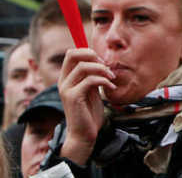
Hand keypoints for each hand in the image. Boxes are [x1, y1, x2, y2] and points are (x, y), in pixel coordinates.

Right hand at [58, 49, 115, 164]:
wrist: (84, 134)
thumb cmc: (89, 112)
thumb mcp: (91, 90)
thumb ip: (92, 76)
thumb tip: (100, 60)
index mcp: (67, 78)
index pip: (72, 53)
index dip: (88, 52)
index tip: (102, 62)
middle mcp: (63, 81)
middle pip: (73, 54)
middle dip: (93, 55)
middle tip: (106, 67)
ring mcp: (67, 89)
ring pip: (84, 66)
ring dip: (103, 70)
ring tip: (112, 79)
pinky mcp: (73, 97)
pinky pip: (90, 80)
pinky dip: (104, 81)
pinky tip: (111, 88)